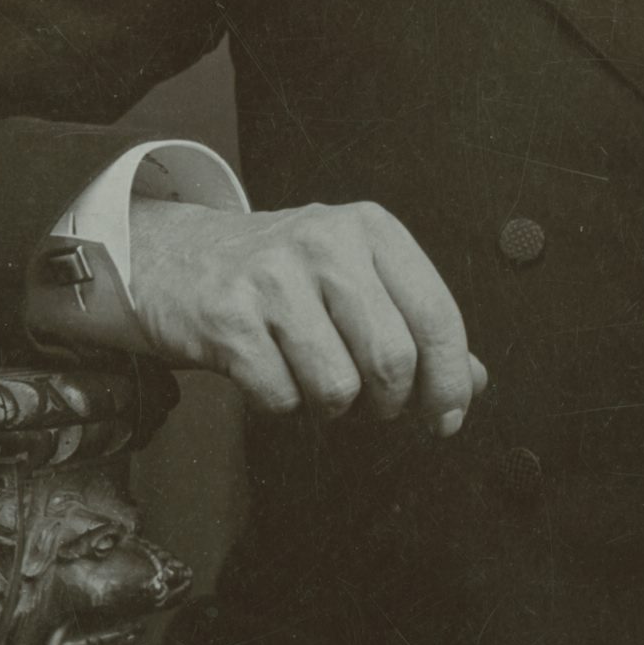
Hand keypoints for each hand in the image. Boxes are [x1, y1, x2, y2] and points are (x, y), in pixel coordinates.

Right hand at [79, 193, 483, 431]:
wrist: (173, 257)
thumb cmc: (278, 273)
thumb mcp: (355, 276)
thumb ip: (416, 323)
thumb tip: (470, 380)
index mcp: (370, 229)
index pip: (436, 315)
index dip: (449, 379)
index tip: (447, 415)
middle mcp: (325, 244)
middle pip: (392, 359)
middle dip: (390, 401)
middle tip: (376, 403)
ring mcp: (272, 279)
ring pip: (338, 387)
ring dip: (332, 405)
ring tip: (313, 378)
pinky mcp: (227, 319)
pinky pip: (282, 398)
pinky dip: (283, 404)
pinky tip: (272, 373)